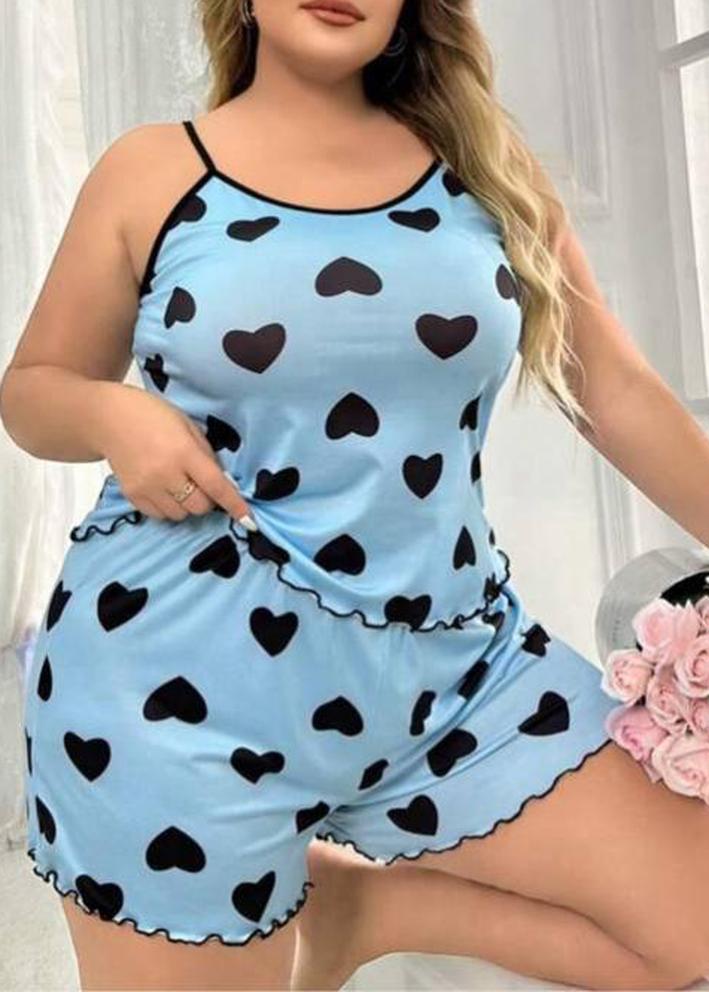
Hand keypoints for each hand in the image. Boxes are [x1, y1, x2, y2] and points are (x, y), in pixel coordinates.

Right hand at [95, 383, 256, 526]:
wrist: (108, 417)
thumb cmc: (152, 415)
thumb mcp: (187, 426)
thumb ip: (206, 454)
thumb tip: (222, 481)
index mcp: (184, 452)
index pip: (216, 486)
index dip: (234, 505)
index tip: (249, 520)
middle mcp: (165, 473)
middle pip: (199, 507)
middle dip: (207, 499)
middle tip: (201, 483)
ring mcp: (146, 487)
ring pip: (180, 515)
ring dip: (187, 505)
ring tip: (179, 484)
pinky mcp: (132, 495)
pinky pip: (160, 515)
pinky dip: (168, 507)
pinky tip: (164, 488)